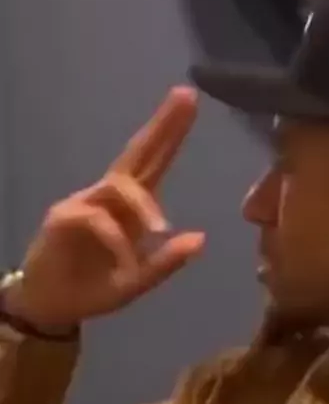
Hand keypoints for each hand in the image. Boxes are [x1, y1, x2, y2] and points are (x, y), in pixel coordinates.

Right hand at [3, 87, 204, 330]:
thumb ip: (165, 262)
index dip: (170, 135)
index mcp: (129, 209)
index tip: (191, 101)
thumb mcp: (136, 282)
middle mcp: (108, 198)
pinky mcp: (63, 218)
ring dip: (143, 206)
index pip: (154, 164)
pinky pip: (97, 219)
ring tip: (159, 231)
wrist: (53, 308)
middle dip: (162, 126)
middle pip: (136, 154)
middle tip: (186, 96)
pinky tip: (125, 264)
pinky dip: (116, 241)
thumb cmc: (93, 290)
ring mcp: (84, 203)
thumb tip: (201, 238)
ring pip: (119, 187)